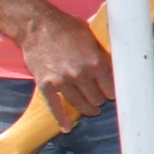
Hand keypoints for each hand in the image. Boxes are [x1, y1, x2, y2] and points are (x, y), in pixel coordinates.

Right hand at [17, 4, 115, 122]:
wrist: (36, 25)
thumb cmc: (66, 27)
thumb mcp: (92, 37)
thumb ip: (102, 56)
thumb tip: (117, 67)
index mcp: (95, 62)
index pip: (111, 88)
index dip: (113, 91)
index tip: (113, 92)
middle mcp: (79, 75)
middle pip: (97, 99)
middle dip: (100, 99)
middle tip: (100, 98)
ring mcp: (61, 82)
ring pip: (81, 105)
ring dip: (88, 109)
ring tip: (91, 109)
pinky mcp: (45, 86)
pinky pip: (55, 107)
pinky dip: (62, 119)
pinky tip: (67, 128)